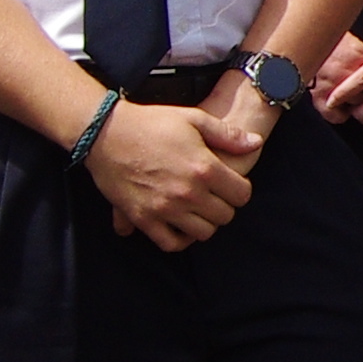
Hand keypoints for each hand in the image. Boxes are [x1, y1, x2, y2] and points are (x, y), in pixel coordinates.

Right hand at [83, 97, 258, 250]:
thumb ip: (228, 135)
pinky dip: (180, 238)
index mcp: (205, 168)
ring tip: (197, 209)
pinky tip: (179, 225)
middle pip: (225, 216)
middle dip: (224, 206)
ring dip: (204, 222)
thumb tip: (256, 143)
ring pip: (203, 233)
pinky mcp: (143, 219)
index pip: (242, 194)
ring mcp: (165, 209)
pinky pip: (171, 243)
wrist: (106, 133)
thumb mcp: (194, 118)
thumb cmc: (151, 123)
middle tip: (213, 195)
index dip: (240, 189)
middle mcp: (188, 193)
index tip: (230, 184)